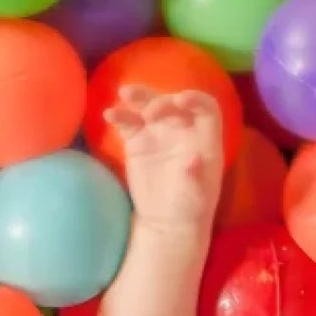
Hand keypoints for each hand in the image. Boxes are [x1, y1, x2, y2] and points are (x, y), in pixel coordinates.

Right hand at [103, 86, 224, 230]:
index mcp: (204, 138)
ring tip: (124, 94)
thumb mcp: (198, 197)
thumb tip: (194, 159)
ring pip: (149, 106)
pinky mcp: (138, 141)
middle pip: (173, 103)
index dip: (196, 99)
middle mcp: (182, 129)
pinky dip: (119, 116)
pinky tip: (109, 115)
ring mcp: (159, 132)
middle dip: (162, 102)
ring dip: (138, 97)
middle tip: (149, 113)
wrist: (165, 221)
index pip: (206, 108)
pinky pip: (128, 123)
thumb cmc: (190, 208)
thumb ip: (196, 178)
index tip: (181, 100)